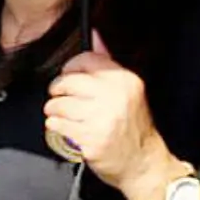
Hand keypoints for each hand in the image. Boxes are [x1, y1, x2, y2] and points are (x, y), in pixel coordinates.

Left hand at [46, 35, 172, 196]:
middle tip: (63, 101)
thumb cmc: (131, 127)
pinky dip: (56, 128)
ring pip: (56, 105)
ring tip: (67, 119)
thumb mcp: (127, 91)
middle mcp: (114, 96)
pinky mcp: (90, 139)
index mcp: (125, 80)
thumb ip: (107, 63)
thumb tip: (94, 35)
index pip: (84, 59)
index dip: (70, 69)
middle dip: (57, 93)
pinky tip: (68, 131)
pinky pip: (56, 125)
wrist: (143, 164)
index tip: (70, 79)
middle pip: (66, 82)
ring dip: (55, 113)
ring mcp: (102, 118)